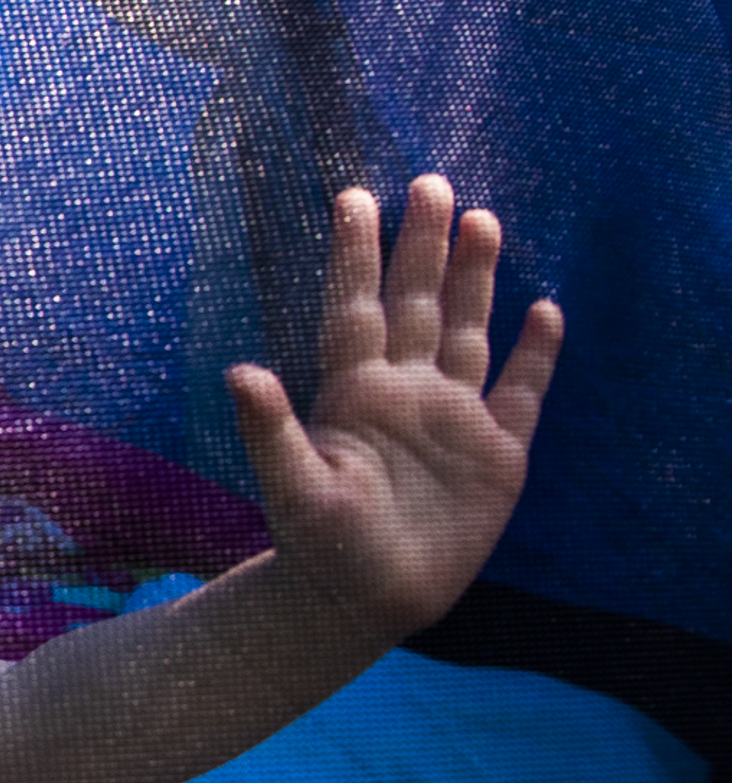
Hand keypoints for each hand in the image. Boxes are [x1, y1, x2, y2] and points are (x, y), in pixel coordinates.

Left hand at [230, 176, 560, 639]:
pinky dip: (534, 354)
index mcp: (355, 392)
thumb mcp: (292, 487)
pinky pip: (522, 392)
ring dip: (475, 279)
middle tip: (430, 182)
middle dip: (424, 245)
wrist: (366, 599)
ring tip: (483, 220)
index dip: (355, 254)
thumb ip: (269, 428)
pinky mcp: (497, 453)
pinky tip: (544, 310)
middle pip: (416, 303)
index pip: (356, 307)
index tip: (354, 196)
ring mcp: (453, 418)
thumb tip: (238, 372)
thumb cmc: (320, 546)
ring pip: (467, 331)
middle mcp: (405, 391)